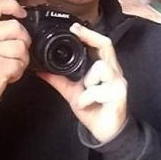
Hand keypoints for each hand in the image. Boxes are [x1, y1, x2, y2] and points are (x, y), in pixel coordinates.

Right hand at [0, 0, 30, 105]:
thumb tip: (19, 18)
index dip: (12, 5)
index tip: (21, 13)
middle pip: (15, 27)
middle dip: (22, 41)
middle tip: (15, 52)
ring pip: (20, 47)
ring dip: (21, 59)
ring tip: (9, 65)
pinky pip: (19, 64)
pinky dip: (18, 72)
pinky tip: (7, 75)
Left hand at [39, 23, 126, 142]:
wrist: (106, 132)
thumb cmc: (94, 109)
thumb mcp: (73, 93)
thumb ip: (59, 80)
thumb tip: (42, 71)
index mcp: (104, 68)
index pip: (101, 44)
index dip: (89, 34)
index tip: (74, 27)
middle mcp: (114, 72)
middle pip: (106, 45)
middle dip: (90, 37)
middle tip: (76, 32)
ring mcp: (118, 83)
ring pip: (101, 68)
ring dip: (88, 79)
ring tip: (84, 92)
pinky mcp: (119, 96)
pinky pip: (99, 90)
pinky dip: (87, 98)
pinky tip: (86, 105)